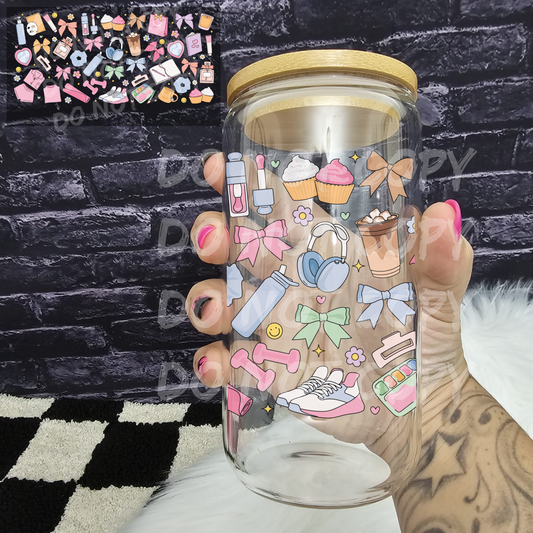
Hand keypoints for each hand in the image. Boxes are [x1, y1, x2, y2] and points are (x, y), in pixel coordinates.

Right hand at [186, 152, 473, 448]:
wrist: (416, 407)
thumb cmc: (425, 342)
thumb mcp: (437, 299)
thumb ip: (440, 262)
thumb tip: (443, 217)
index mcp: (328, 254)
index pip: (283, 208)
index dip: (249, 184)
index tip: (220, 168)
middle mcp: (294, 283)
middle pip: (239, 249)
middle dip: (216, 235)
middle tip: (213, 239)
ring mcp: (277, 325)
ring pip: (224, 301)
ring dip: (207, 299)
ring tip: (215, 309)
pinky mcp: (270, 368)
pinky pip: (231, 361)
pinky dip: (215, 361)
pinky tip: (218, 364)